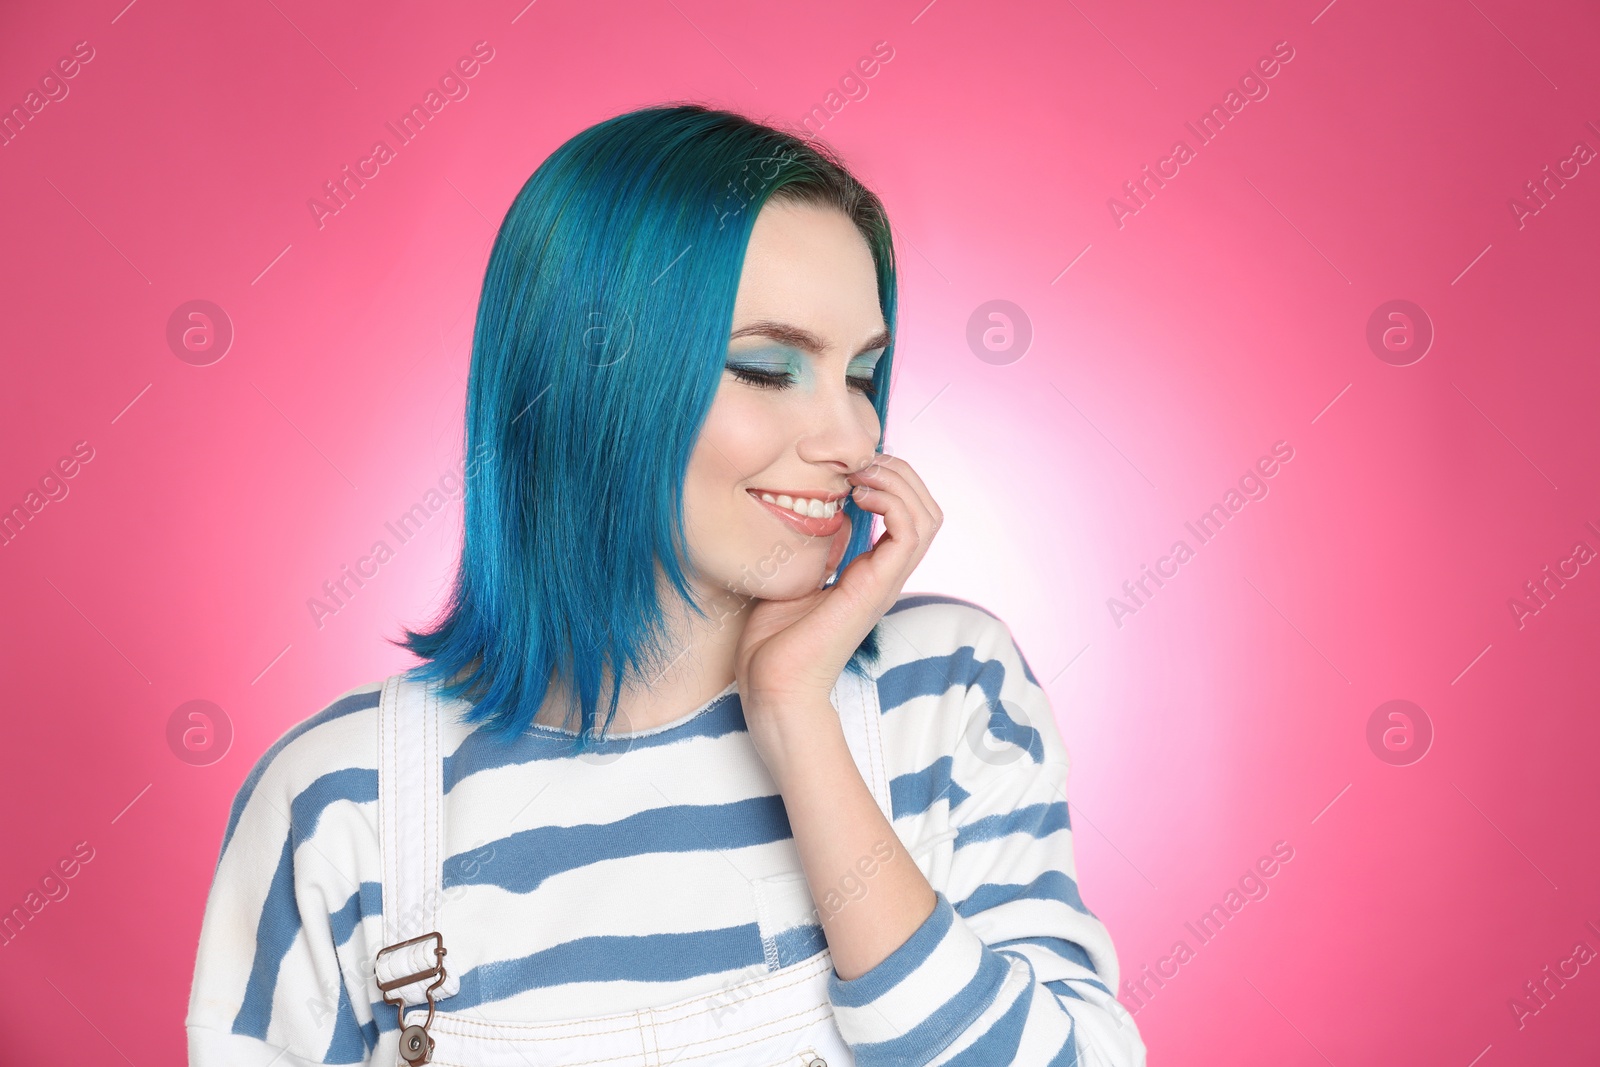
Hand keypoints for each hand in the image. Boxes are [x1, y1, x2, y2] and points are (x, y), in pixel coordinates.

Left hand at [733, 453, 942, 762]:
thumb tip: (812, 510)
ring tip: (859, 476)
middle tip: (856, 464)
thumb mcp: (793, 576)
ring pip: (927, 516)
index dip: (886, 479)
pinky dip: (892, 502)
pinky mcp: (876, 588)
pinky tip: (858, 497)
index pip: (908, 512)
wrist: (772, 686)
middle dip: (898, 472)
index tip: (846, 468)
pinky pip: (910, 533)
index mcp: (871, 571)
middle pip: (927, 508)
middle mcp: (886, 575)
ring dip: (897, 482)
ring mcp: (886, 582)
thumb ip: (811, 546)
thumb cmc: (774, 641)